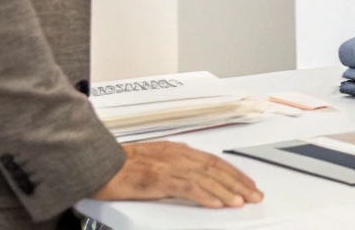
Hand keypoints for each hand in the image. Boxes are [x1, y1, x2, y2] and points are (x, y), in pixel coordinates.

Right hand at [91, 140, 262, 207]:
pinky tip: (216, 203)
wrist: (99, 163)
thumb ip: (177, 167)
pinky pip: (186, 187)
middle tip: (254, 194)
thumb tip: (196, 178)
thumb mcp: (156, 161)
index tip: (248, 183)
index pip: (214, 162)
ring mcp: (168, 166)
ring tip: (241, 201)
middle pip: (215, 169)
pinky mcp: (158, 179)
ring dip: (226, 190)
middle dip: (238, 182)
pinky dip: (204, 195)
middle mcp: (177, 155)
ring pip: (205, 178)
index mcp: (178, 151)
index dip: (234, 173)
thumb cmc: (122, 164)